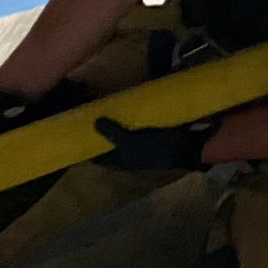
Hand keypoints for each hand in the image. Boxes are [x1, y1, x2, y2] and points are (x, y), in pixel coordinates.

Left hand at [92, 116, 219, 171]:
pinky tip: (134, 105)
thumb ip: (113, 132)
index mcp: (122, 162)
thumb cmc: (156, 148)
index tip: (80, 131)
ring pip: (127, 136)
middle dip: (106, 132)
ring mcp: (144, 147)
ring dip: (121, 124)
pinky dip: (136, 119)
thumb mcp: (131, 141)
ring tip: (113, 105)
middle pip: (113, 146)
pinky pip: (141, 128)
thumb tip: (94, 122)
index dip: (89, 148)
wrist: (188, 147)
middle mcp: (131, 156)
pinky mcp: (156, 136)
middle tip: (97, 111)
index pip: (100, 159)